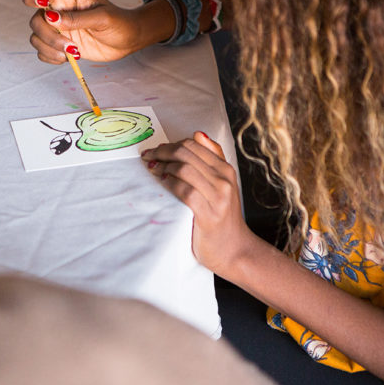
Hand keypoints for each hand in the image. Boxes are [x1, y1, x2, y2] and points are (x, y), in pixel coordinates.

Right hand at [21, 0, 173, 63]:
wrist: (128, 40)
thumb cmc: (119, 22)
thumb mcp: (102, 17)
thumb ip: (77, 18)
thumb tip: (52, 19)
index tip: (43, 7)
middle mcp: (57, 12)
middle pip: (35, 21)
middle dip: (49, 36)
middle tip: (70, 45)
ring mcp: (58, 29)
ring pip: (36, 38)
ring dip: (51, 49)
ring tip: (73, 53)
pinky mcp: (60, 46)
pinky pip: (43, 53)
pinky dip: (51, 58)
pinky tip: (69, 58)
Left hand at [141, 132, 246, 275]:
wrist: (235, 250)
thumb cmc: (223, 218)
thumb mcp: (222, 185)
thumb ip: (212, 159)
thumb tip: (198, 134)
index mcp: (225, 169)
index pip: (194, 145)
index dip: (170, 144)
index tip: (156, 150)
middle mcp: (224, 179)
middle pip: (187, 153)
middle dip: (162, 152)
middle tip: (148, 157)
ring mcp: (218, 196)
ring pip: (185, 168)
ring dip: (163, 166)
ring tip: (152, 170)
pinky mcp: (209, 213)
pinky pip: (185, 191)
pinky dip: (170, 184)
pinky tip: (162, 184)